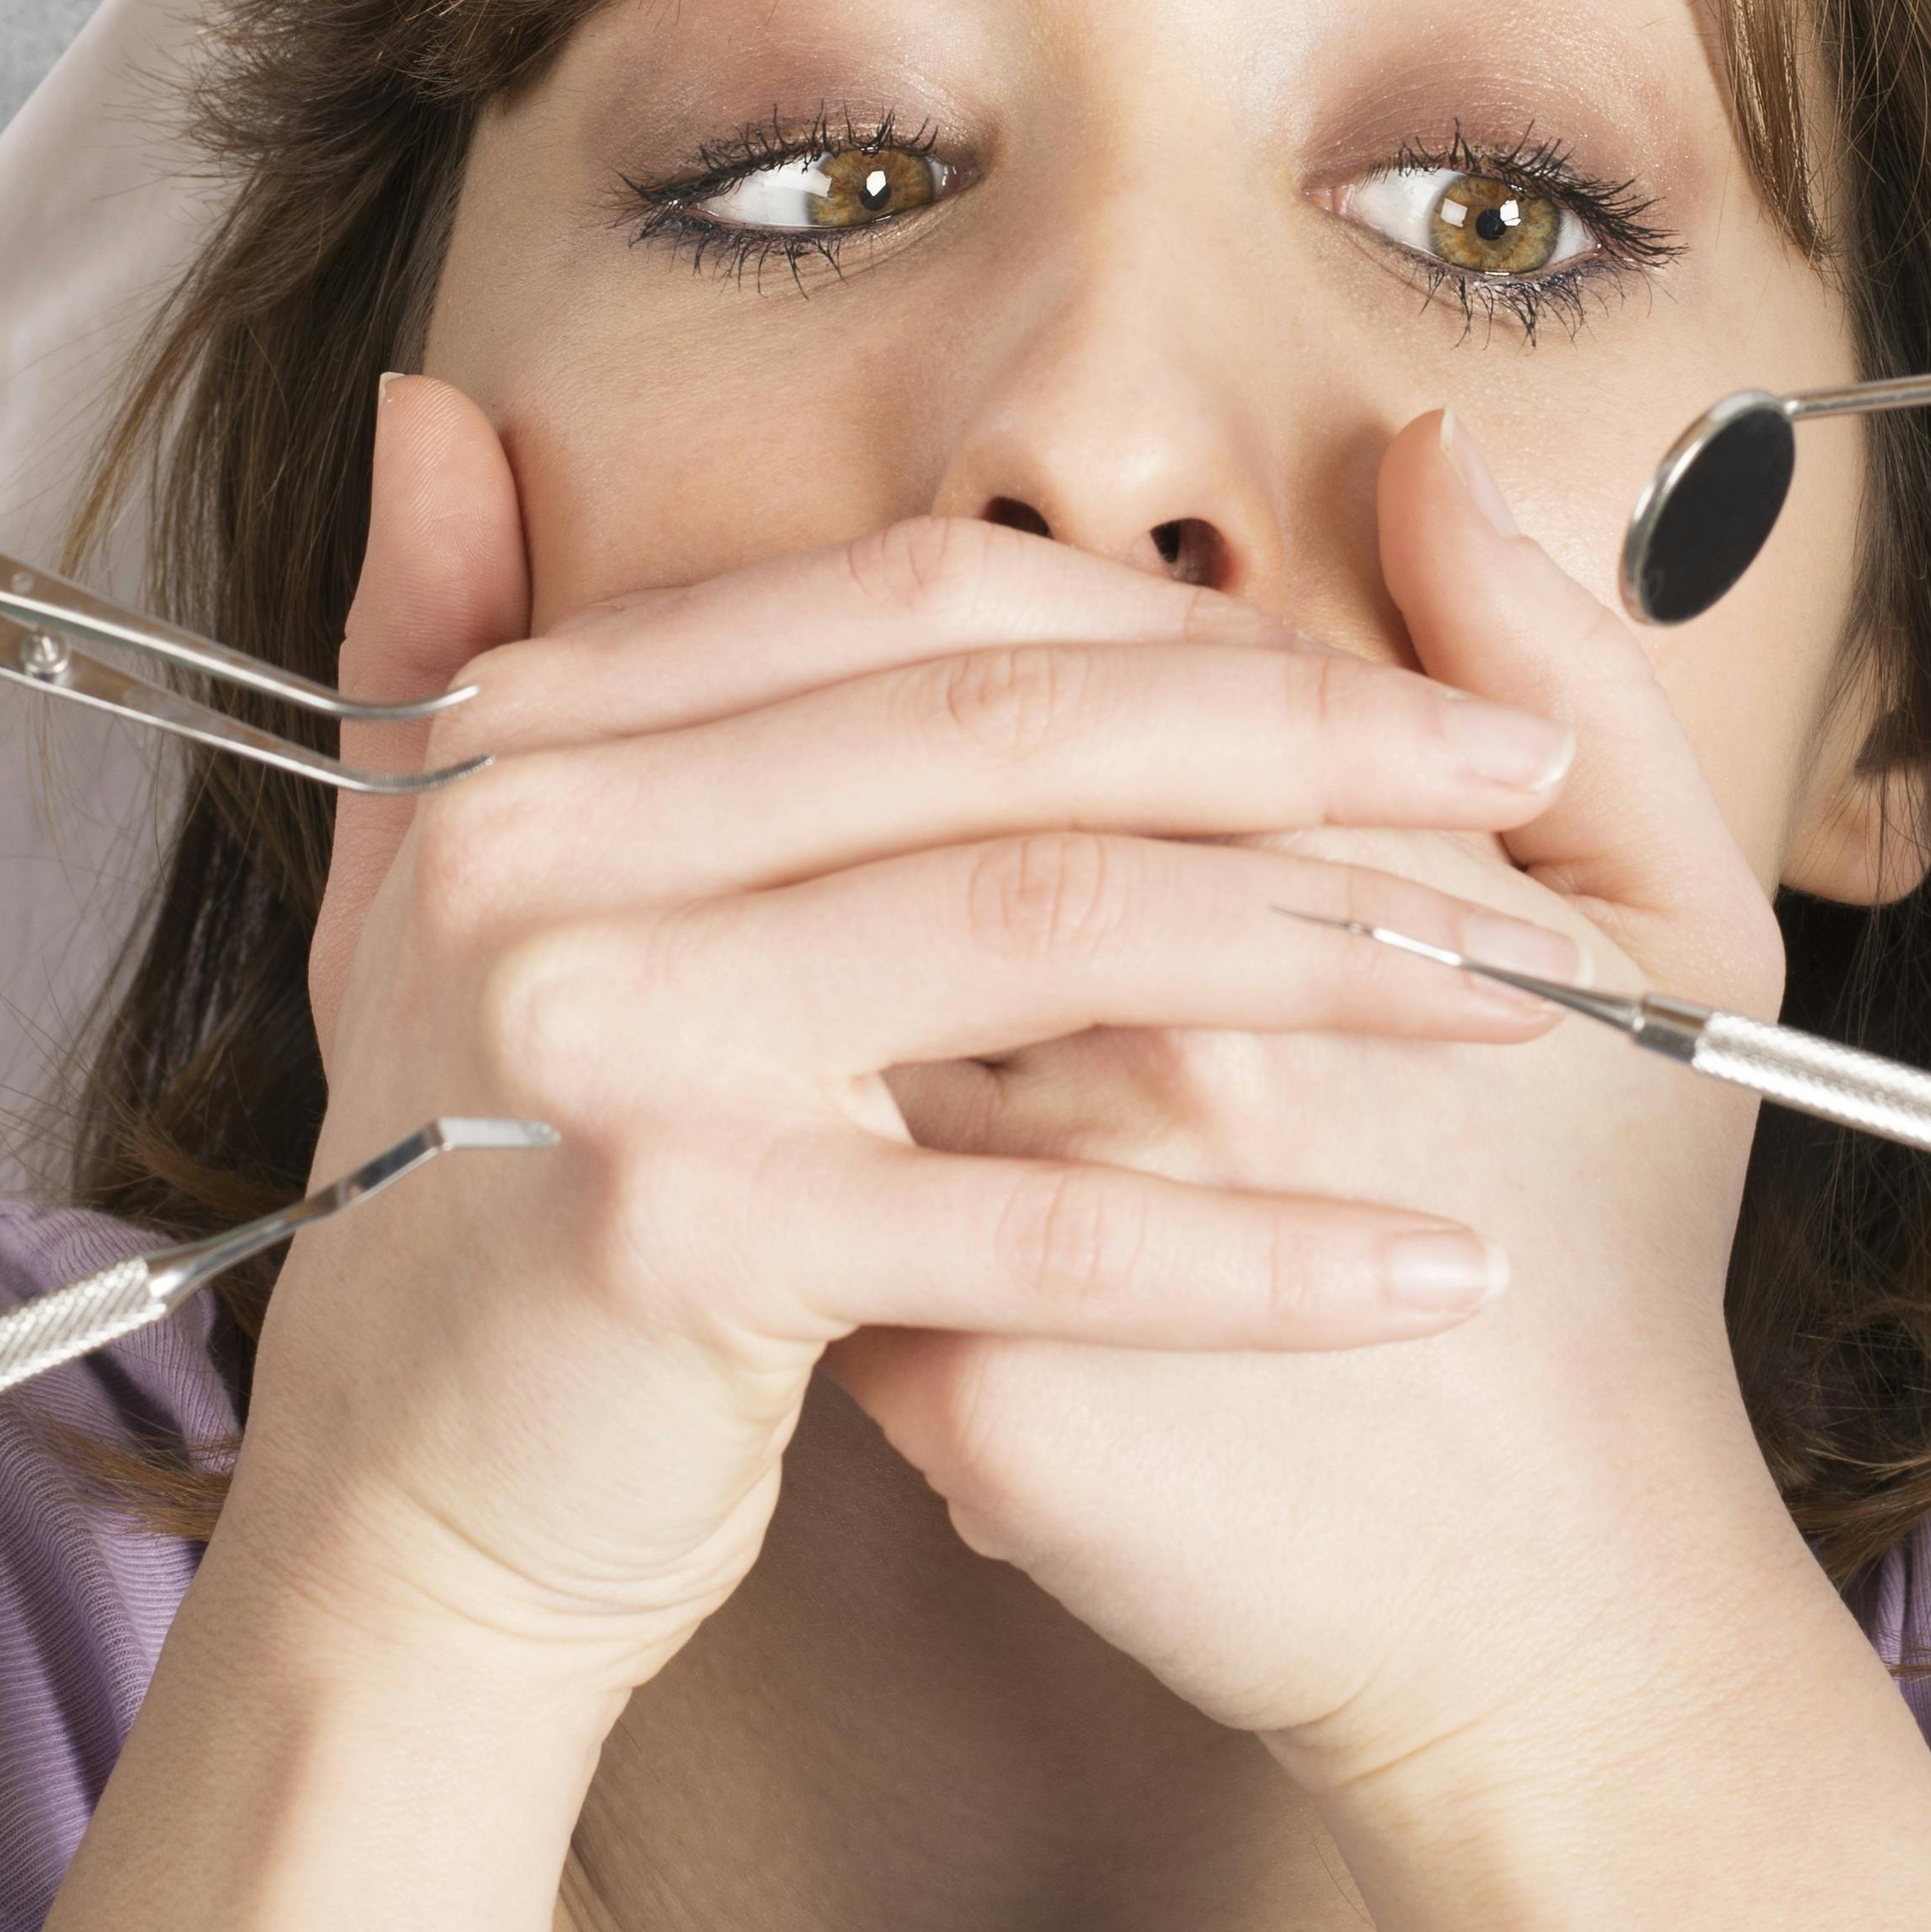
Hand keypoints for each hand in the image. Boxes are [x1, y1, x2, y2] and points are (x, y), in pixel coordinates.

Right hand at [222, 378, 1569, 1702]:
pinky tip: (1430, 1271)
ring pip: (1052, 927)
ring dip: (1330, 953)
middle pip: (1011, 729)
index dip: (1179, 621)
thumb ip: (438, 639)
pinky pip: (1040, 1223)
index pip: (922, 603)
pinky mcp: (684, 1242)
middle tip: (1519, 778)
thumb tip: (435, 407)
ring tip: (1525, 995)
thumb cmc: (483, 1214)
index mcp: (535, 742)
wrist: (405, 1524)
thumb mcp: (425, 896)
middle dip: (1309, 739)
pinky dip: (1261, 1252)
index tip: (1394, 665)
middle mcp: (554, 853)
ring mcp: (608, 1040)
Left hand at [827, 409, 1836, 1788]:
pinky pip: (817, 1227)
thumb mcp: (1678, 926)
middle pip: (919, 838)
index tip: (1003, 735)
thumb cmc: (1619, 1257)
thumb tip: (1427, 458)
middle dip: (861, 828)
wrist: (1562, 1614)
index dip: (1030, 695)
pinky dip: (810, 1189)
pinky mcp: (966, 1387)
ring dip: (796, 994)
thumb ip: (1560, 662)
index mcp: (1318, 880)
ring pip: (823, 1018)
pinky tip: (820, 1183)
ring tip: (809, 1000)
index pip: (1079, 692)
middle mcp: (1163, 1027)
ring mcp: (1049, 1211)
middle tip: (851, 853)